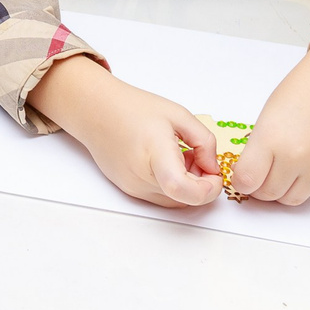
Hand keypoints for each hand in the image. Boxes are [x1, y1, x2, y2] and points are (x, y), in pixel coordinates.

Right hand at [31, 56, 222, 207]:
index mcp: (154, 152)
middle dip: (201, 183)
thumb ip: (205, 142)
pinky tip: (163, 162)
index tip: (214, 175)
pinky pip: (161, 197)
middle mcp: (141, 177)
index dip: (208, 189)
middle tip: (196, 157)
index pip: (183, 190)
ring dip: (186, 186)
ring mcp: (133, 187)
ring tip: (179, 157)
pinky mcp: (129, 190)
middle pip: (185, 198)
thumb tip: (212, 169)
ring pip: (175, 201)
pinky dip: (171, 185)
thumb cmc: (133, 108)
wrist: (94, 110)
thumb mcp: (178, 114)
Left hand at [232, 37, 309, 204]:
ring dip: (280, 192)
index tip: (240, 175)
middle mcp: (296, 158)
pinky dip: (301, 185)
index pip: (247, 180)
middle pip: (268, 194)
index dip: (240, 181)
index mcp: (271, 139)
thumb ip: (257, 149)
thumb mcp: (266, 117)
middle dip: (258, 189)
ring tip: (276, 175)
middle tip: (257, 177)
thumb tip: (249, 172)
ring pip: (291, 199)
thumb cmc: (299, 93)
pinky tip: (298, 168)